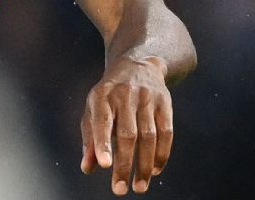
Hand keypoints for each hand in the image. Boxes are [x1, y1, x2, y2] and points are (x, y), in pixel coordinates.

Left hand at [80, 56, 173, 194]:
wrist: (138, 66)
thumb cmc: (109, 96)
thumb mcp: (94, 110)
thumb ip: (90, 139)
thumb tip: (88, 168)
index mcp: (101, 96)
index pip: (102, 121)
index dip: (102, 143)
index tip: (104, 165)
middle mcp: (124, 95)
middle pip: (127, 134)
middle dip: (124, 164)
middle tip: (120, 189)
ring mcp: (147, 98)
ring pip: (148, 136)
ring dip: (144, 165)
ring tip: (139, 186)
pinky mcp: (165, 102)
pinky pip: (166, 132)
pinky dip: (161, 154)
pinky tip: (154, 170)